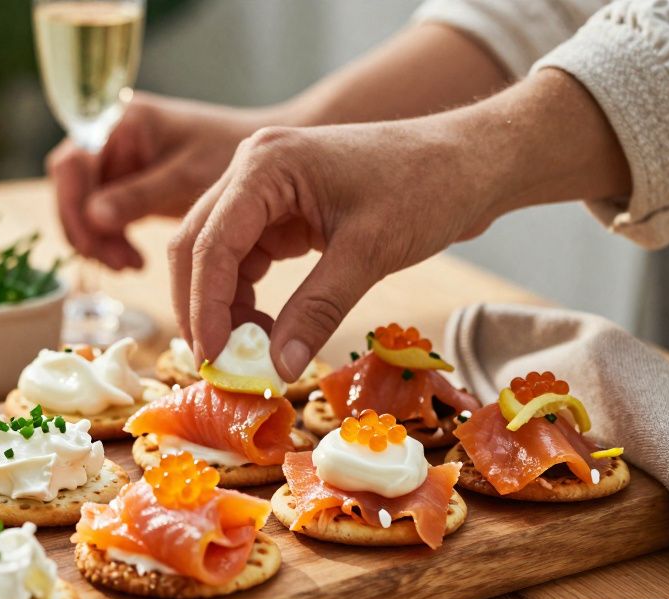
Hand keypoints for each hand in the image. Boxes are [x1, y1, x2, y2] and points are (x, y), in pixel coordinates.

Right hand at [46, 93, 274, 269]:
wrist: (266, 156)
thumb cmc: (233, 153)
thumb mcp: (187, 176)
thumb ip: (139, 194)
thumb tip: (92, 217)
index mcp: (122, 121)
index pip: (71, 163)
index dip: (74, 206)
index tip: (97, 242)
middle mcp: (111, 135)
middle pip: (71, 187)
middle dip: (87, 229)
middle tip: (118, 263)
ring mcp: (117, 159)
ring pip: (84, 205)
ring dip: (99, 239)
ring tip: (130, 264)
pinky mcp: (127, 182)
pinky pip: (102, 214)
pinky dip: (112, 239)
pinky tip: (134, 260)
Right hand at [170, 70, 629, 382]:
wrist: (471, 160)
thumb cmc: (428, 188)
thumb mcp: (369, 253)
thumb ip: (316, 310)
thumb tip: (276, 369)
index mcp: (265, 165)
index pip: (210, 243)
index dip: (205, 306)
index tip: (212, 358)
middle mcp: (251, 168)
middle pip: (196, 245)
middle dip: (202, 307)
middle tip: (219, 363)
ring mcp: (263, 187)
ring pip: (214, 255)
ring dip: (222, 305)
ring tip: (250, 352)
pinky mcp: (280, 208)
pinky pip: (244, 257)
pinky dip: (245, 296)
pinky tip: (266, 329)